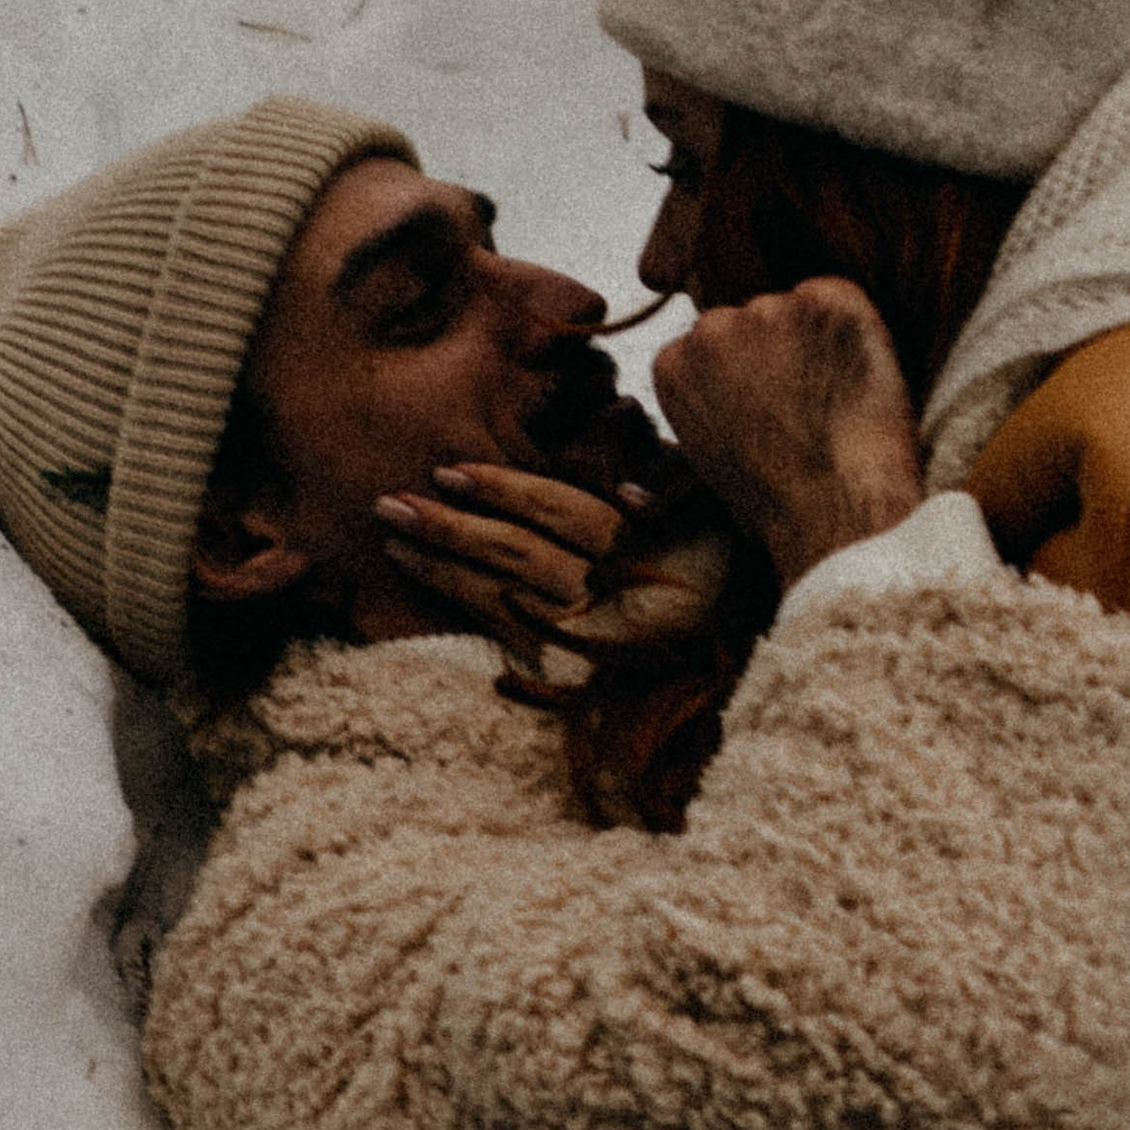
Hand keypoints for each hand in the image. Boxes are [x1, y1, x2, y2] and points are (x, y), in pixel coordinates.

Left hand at [380, 463, 743, 655]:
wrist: (738, 684)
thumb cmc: (733, 589)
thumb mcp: (714, 521)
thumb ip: (666, 482)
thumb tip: (619, 445)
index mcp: (644, 552)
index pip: (558, 512)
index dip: (502, 489)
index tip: (451, 471)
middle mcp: (610, 597)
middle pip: (516, 551)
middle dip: (451, 524)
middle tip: (392, 501)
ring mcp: (589, 642)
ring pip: (501, 592)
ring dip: (443, 561)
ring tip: (395, 534)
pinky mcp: (575, 677)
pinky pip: (509, 636)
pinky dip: (466, 606)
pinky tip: (433, 581)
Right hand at [652, 279, 923, 589]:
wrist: (834, 510)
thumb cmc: (778, 505)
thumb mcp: (708, 458)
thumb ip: (705, 403)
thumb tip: (715, 398)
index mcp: (673, 362)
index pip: (712, 342)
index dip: (749, 372)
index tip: (769, 404)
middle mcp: (711, 326)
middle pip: (752, 318)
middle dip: (780, 349)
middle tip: (810, 402)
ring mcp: (770, 308)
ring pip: (797, 307)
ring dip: (819, 339)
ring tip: (837, 398)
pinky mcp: (826, 299)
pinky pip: (842, 299)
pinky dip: (857, 329)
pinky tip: (859, 378)